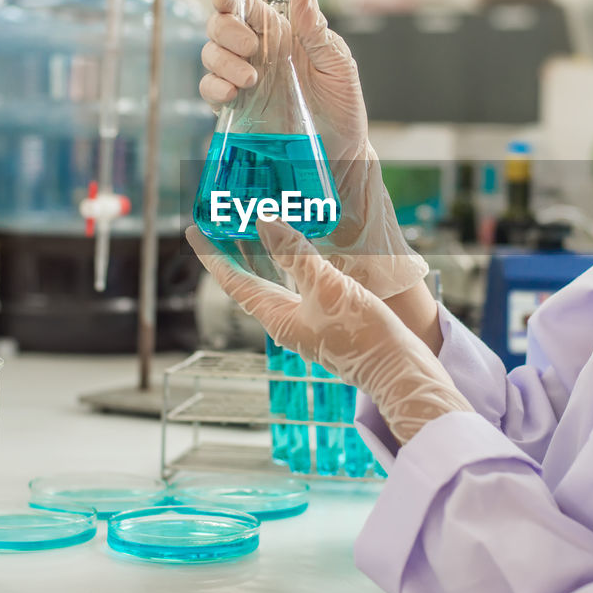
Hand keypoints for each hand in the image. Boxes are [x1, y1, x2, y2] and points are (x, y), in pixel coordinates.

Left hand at [186, 220, 471, 444]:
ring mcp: (307, 324)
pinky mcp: (327, 322)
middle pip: (249, 282)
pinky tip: (301, 254)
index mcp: (277, 318)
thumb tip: (264, 222)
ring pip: (274, 284)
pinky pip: (298, 288)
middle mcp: (286, 322)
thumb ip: (296, 254)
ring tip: (255, 230)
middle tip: (222, 224)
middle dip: (234, 253)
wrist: (398, 370)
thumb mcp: (327, 287)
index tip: (194, 229)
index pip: (234, 281)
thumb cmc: (362, 334)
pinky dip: (290, 265)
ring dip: (262, 257)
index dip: (212, 254)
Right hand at [200, 0, 426, 299]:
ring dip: (221, 61)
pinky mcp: (237, 109)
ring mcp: (244, 81)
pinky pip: (210, 90)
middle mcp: (257, 54)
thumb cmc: (343, 105)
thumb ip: (316, 30)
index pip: (245, 5)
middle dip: (226, 30)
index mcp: (282, 34)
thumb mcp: (338, 64)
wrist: (341, 153)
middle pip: (220, 26)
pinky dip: (214, 87)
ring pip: (210, 56)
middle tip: (250, 47)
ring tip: (250, 79)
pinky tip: (232, 94)